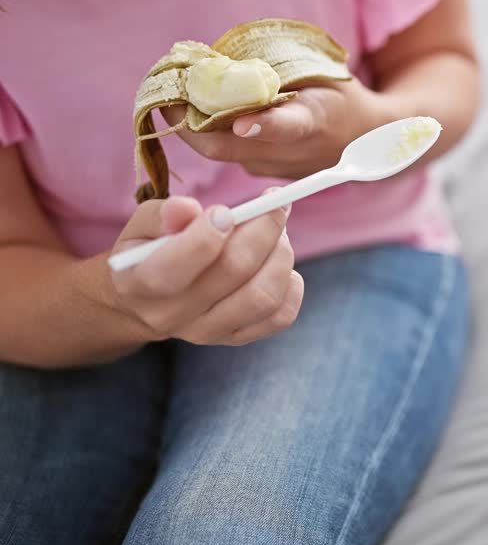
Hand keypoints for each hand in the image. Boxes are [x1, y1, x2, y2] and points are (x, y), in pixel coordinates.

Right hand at [108, 193, 302, 345]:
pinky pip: (280, 316)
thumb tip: (187, 209)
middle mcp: (172, 315)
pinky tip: (278, 264)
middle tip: (272, 206)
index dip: (206, 236)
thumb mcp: (142, 227)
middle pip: (234, 271)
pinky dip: (291, 286)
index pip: (172, 270)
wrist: (149, 301)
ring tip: (278, 235)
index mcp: (139, 283)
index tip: (226, 211)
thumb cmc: (150, 252)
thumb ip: (161, 215)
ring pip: (263, 297)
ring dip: (281, 256)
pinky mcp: (236, 337)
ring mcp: (207, 332)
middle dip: (263, 229)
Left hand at [161, 79, 387, 178]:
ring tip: (174, 93)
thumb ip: (274, 72)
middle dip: (190, 124)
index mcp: (318, 119)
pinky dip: (208, 131)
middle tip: (165, 94)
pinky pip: (228, 151)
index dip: (265, 126)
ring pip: (222, 151)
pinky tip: (196, 108)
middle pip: (230, 148)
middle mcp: (295, 151)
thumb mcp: (317, 72)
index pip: (291, 126)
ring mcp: (276, 167)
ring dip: (192, 126)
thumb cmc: (337, 91)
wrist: (368, 137)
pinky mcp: (263, 171)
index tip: (241, 122)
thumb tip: (213, 64)